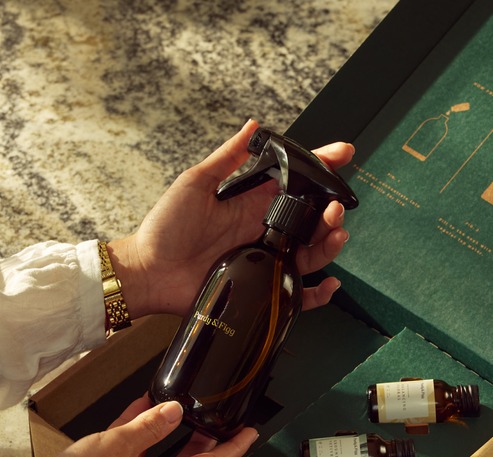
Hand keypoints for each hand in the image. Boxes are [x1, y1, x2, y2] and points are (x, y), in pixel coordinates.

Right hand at [0, 397, 256, 456]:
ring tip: (185, 407)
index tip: (250, 433)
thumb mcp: (117, 447)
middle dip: (209, 437)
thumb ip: (148, 427)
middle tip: (223, 418)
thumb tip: (176, 410)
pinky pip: (137, 451)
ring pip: (164, 453)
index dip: (234, 447)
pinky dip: (142, 431)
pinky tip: (141, 408)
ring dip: (175, 431)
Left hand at [108, 119, 354, 318]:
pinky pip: (296, 293)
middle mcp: (264, 230)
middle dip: (332, 211)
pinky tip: (329, 283)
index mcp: (253, 202)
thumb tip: (253, 127)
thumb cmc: (166, 228)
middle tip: (336, 207)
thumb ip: (227, 158)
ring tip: (336, 234)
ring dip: (329, 244)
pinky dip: (317, 292)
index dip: (321, 167)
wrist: (149, 271)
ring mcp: (264, 260)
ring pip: (310, 253)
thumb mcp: (196, 183)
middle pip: (311, 220)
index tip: (343, 154)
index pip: (296, 181)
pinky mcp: (260, 288)